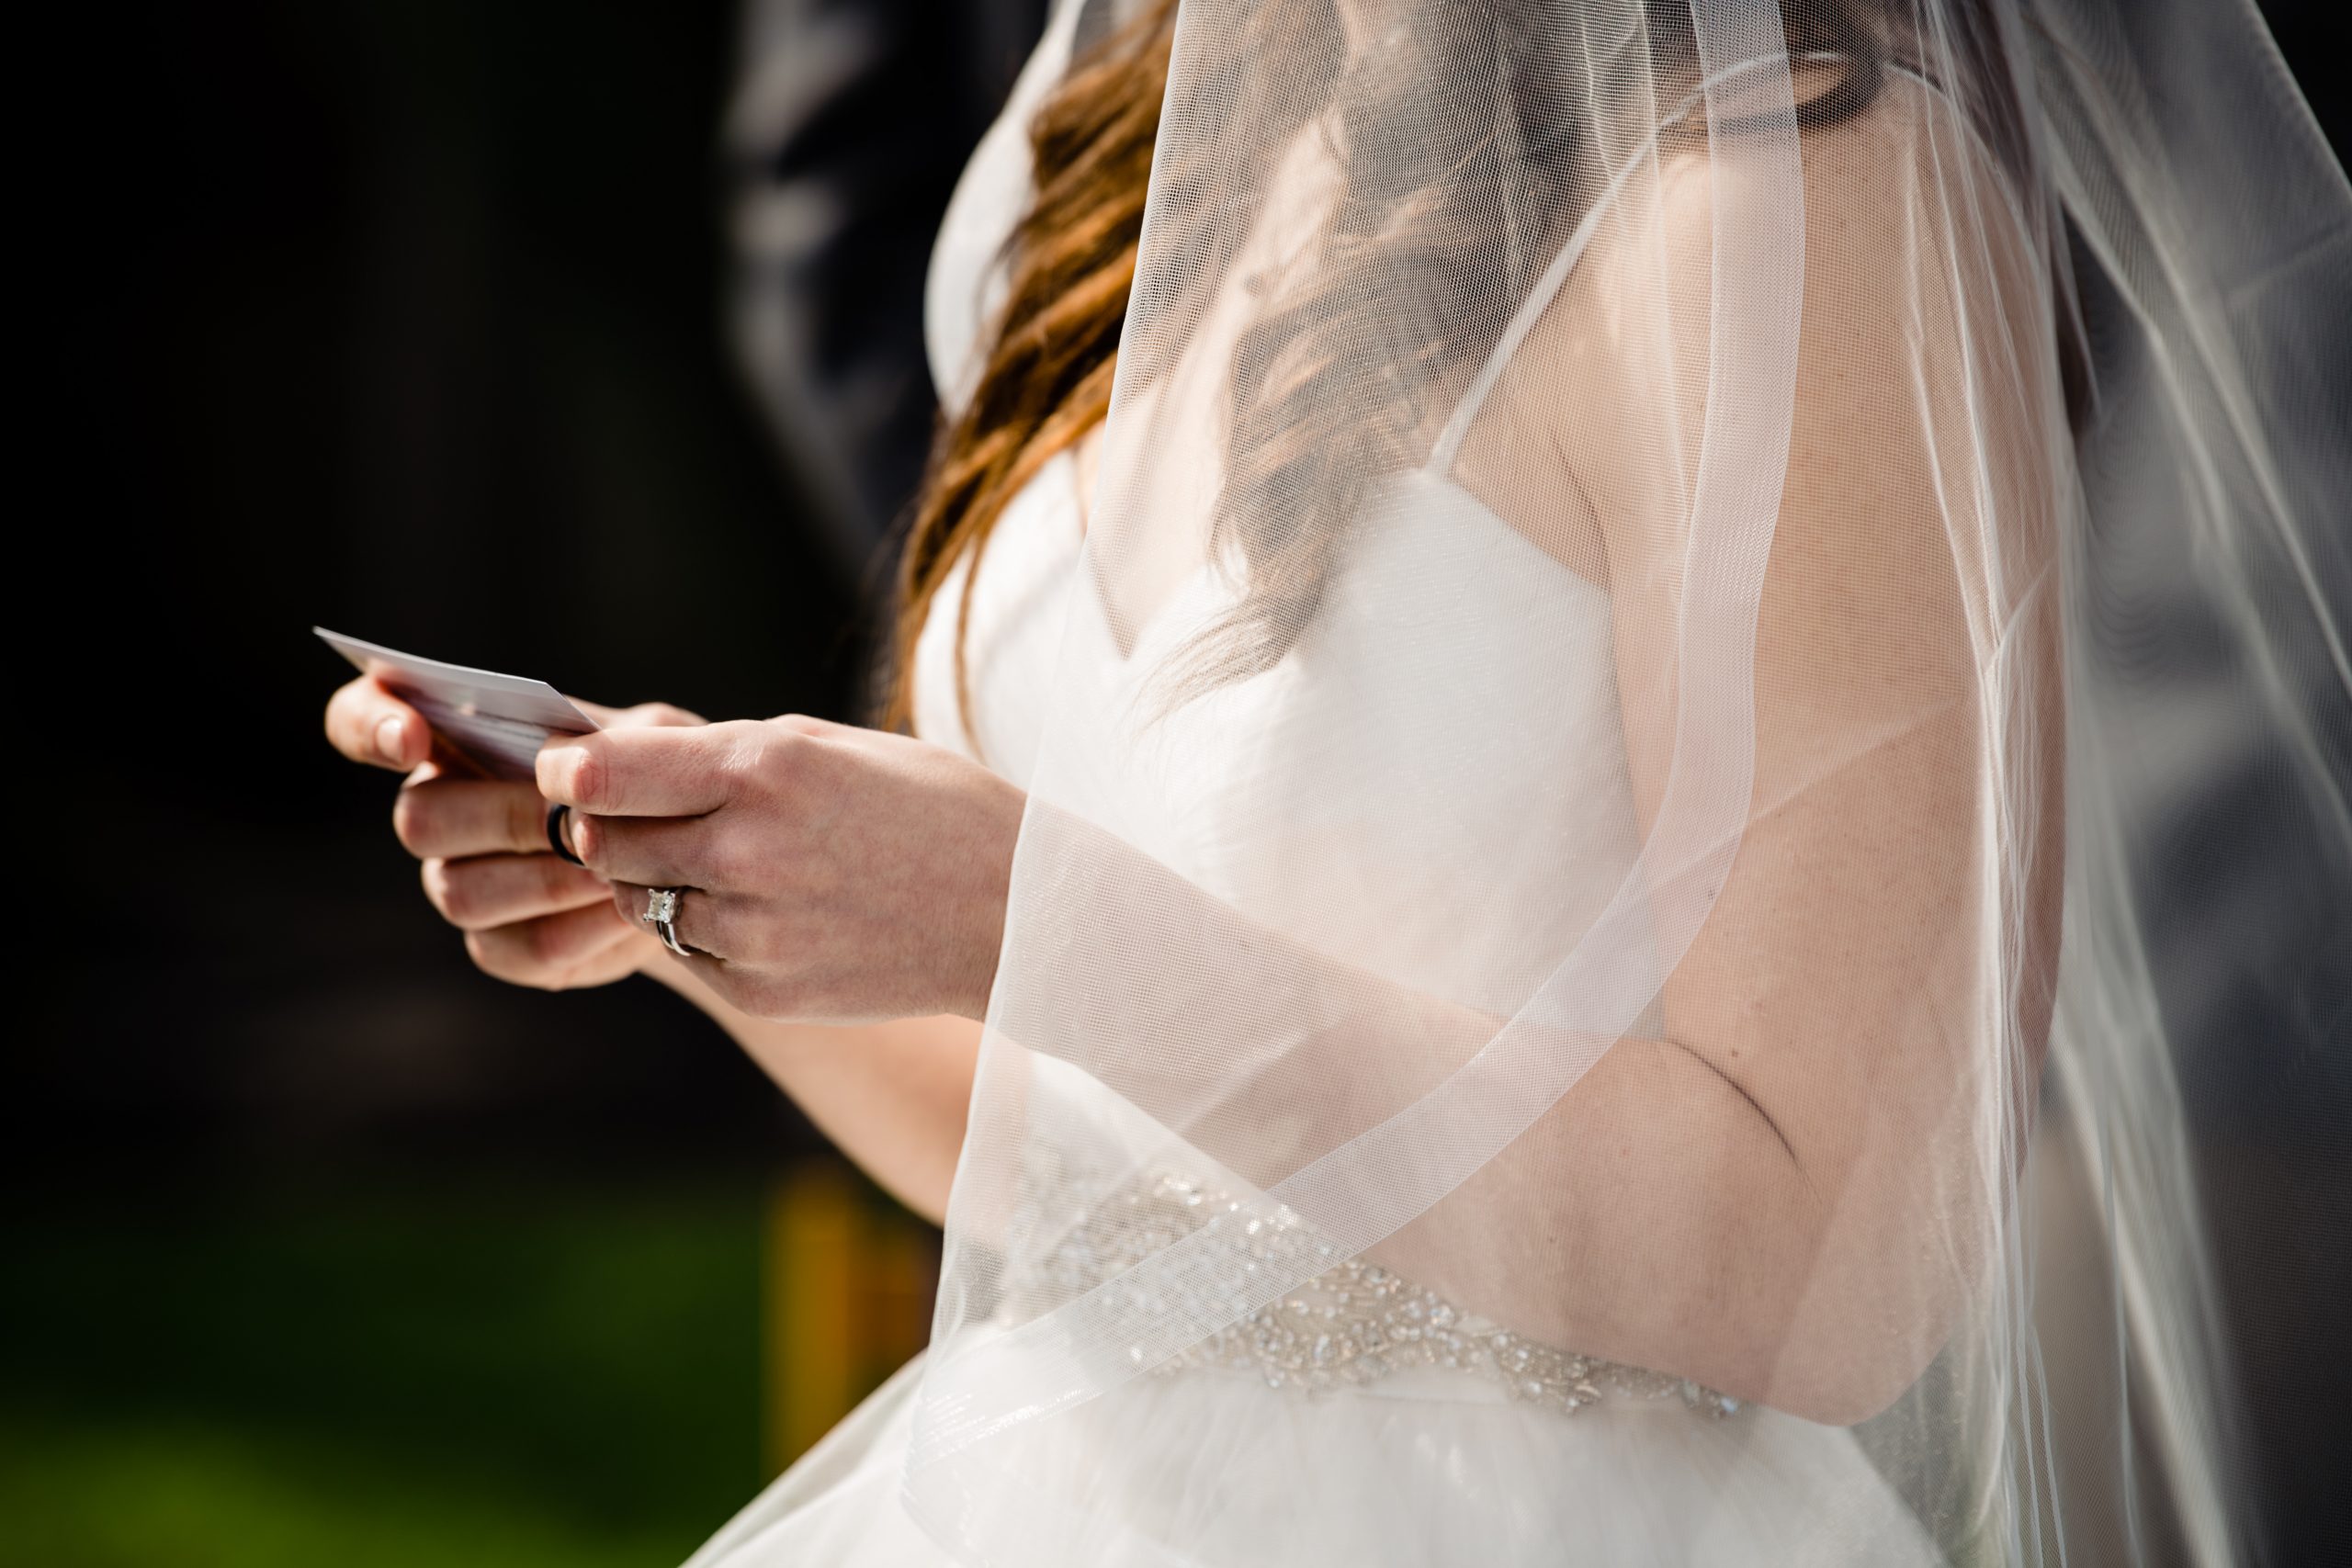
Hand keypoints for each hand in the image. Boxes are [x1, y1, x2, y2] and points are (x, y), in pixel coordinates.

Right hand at [323, 674, 701, 989]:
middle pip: (418, 820)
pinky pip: (518, 948)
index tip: (410, 735)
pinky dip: (581, 932)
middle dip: (506, 818)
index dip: (369, 725)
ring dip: (550, 881)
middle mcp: (437, 812)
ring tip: (623, 870)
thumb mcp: (653, 735)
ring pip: (463, 893)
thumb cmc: (659, 776)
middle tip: (583, 820)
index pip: (360, 720)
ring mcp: (459, 883)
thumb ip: (611, 736)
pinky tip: (627, 913)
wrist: (695, 856)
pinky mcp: (501, 946)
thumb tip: (564, 763)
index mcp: (452, 740)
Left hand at [537, 716, 1023, 1023]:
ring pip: (637, 903)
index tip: (573, 772)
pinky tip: (770, 911)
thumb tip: (613, 767)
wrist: (1019, 915)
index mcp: (765, 769)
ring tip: (726, 863)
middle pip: (603, 843)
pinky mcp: (762, 991)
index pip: (601, 776)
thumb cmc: (930, 808)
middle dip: (610, 827)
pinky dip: (706, 930)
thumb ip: (722, 754)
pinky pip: (689, 953)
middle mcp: (748, 851)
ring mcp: (753, 930)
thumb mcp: (830, 746)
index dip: (572, 773)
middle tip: (646, 817)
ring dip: (658, 880)